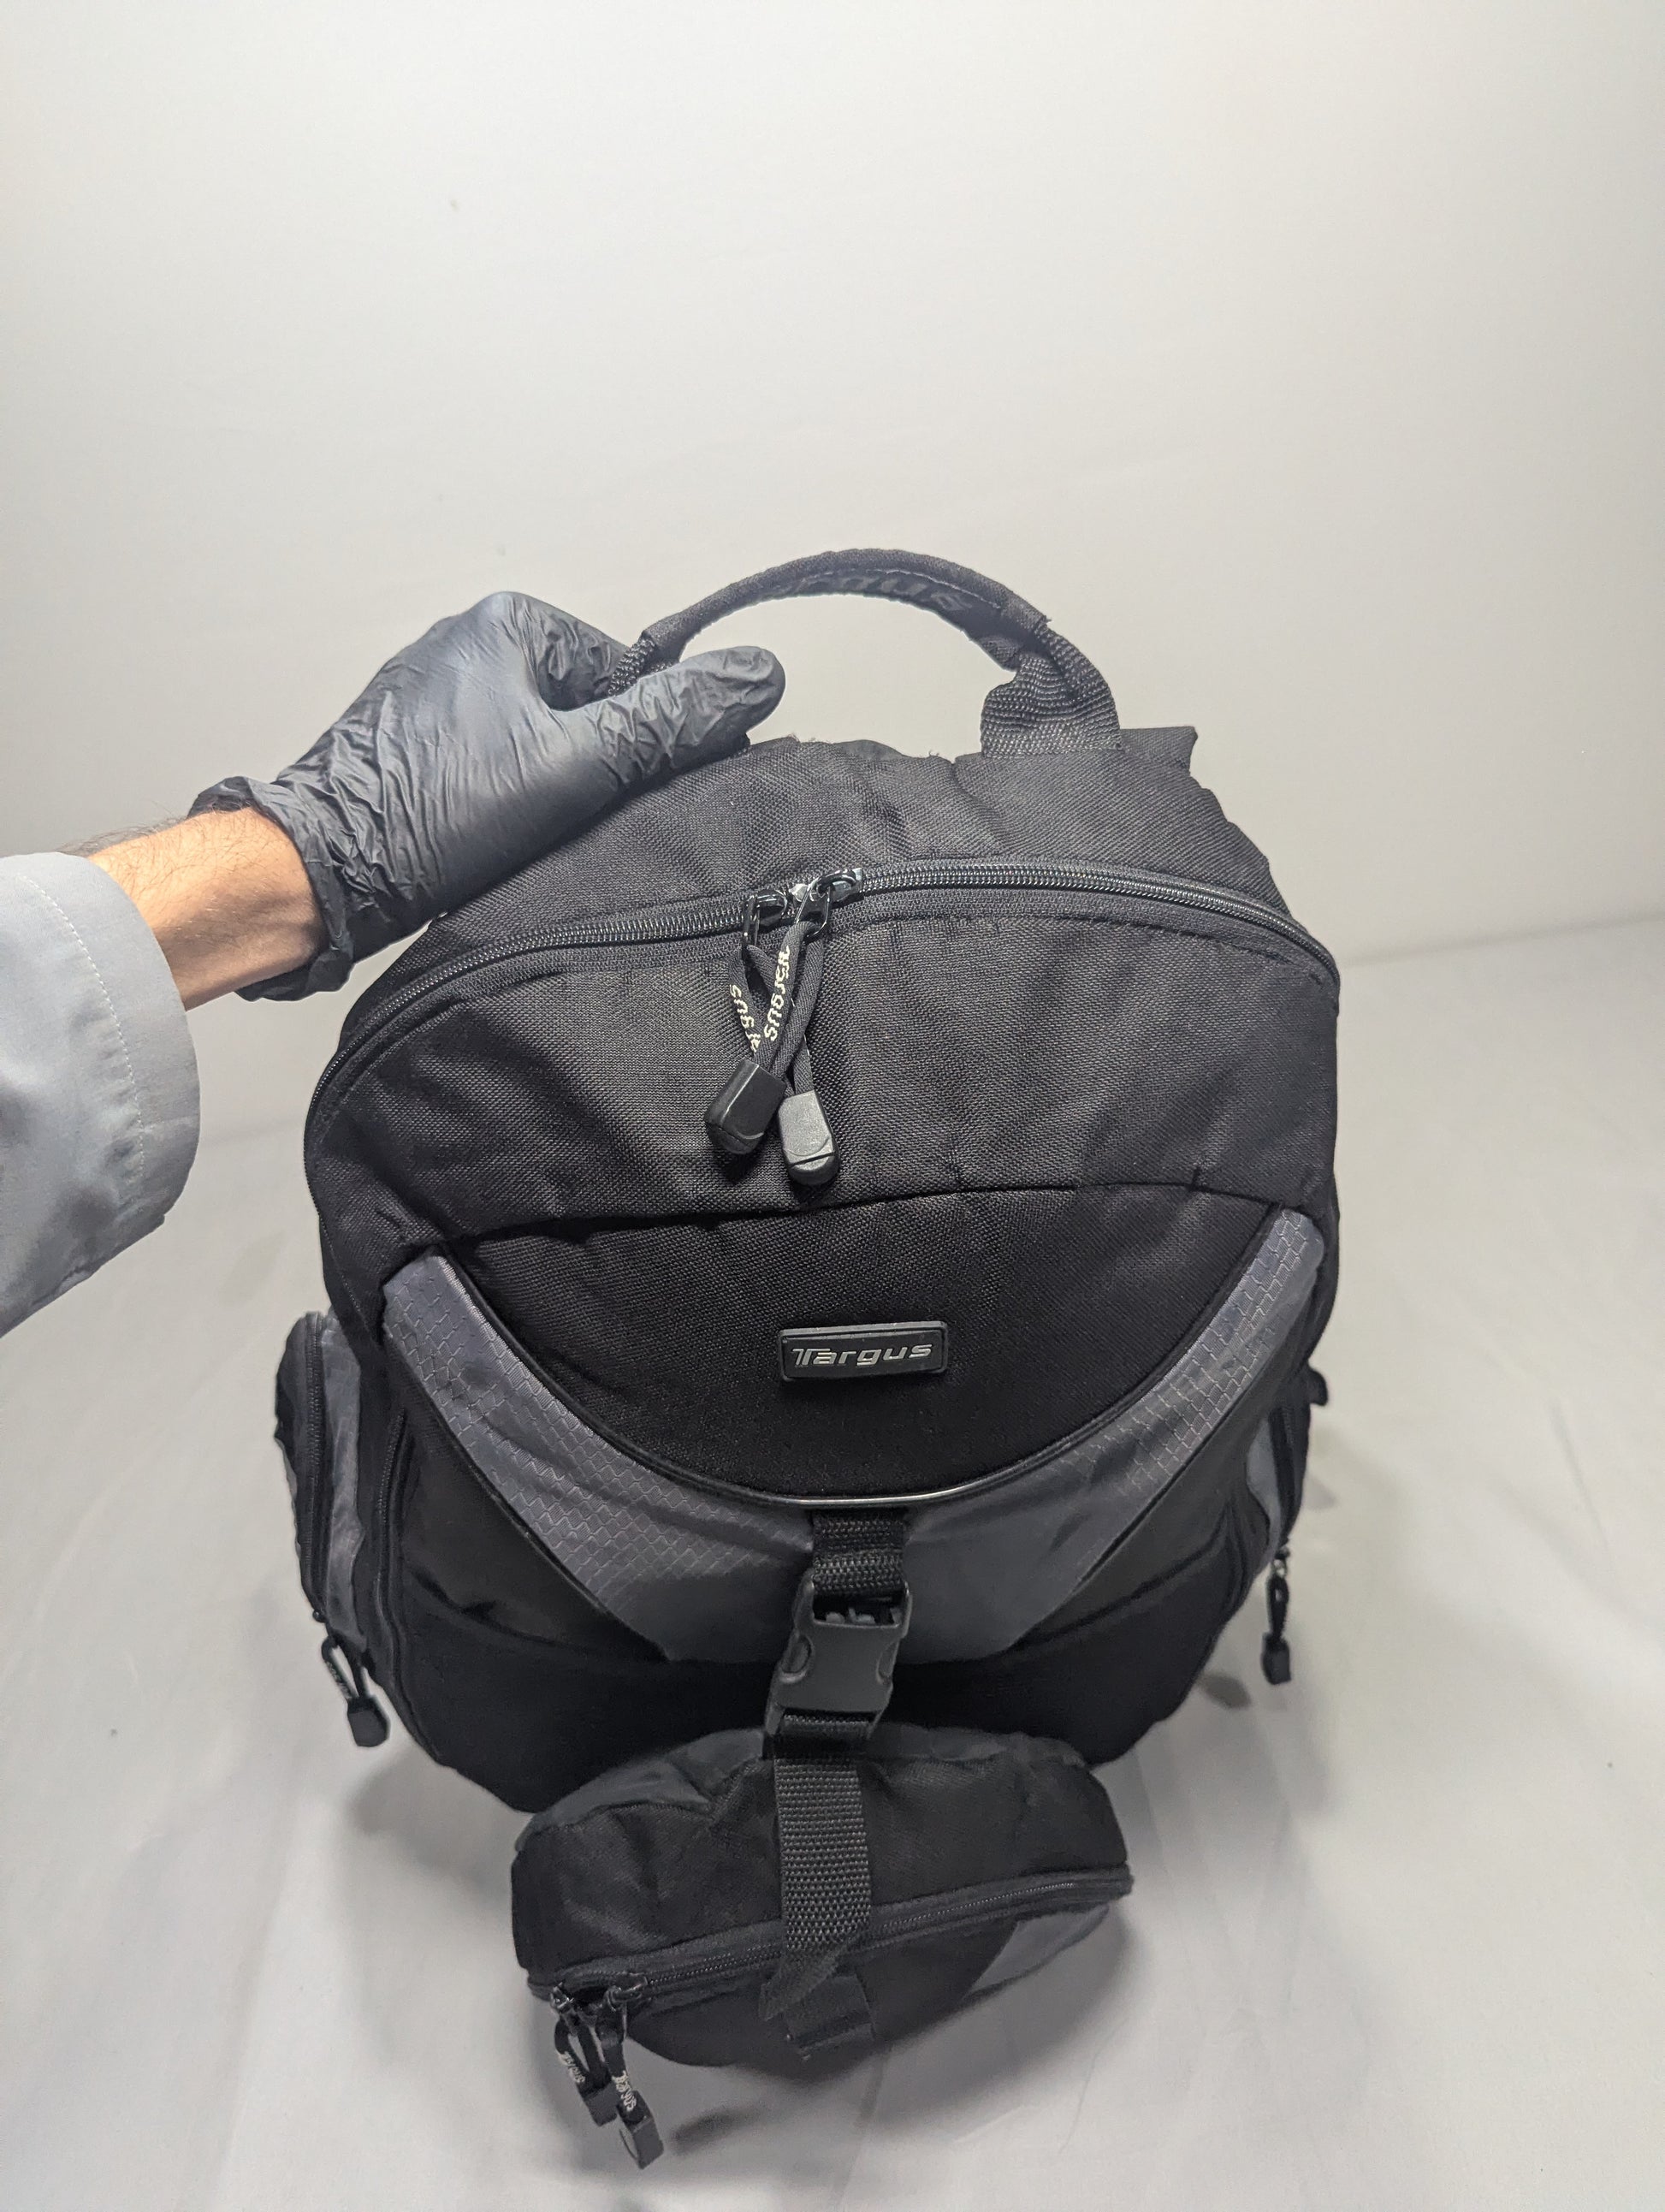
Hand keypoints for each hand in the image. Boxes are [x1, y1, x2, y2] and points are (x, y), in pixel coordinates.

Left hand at [190, 593, 782, 996]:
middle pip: (586, 713)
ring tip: (513, 836)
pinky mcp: (411, 751)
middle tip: (563, 823)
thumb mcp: (575, 765)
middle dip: (590, 773)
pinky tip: (482, 844)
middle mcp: (468, 644)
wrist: (318, 873)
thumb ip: (669, 723)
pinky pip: (491, 773)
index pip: (629, 677)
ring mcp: (434, 698)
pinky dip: (499, 810)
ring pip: (539, 749)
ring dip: (544, 797)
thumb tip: (761, 676)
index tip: (620, 795)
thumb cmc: (432, 815)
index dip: (643, 744)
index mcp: (510, 623)